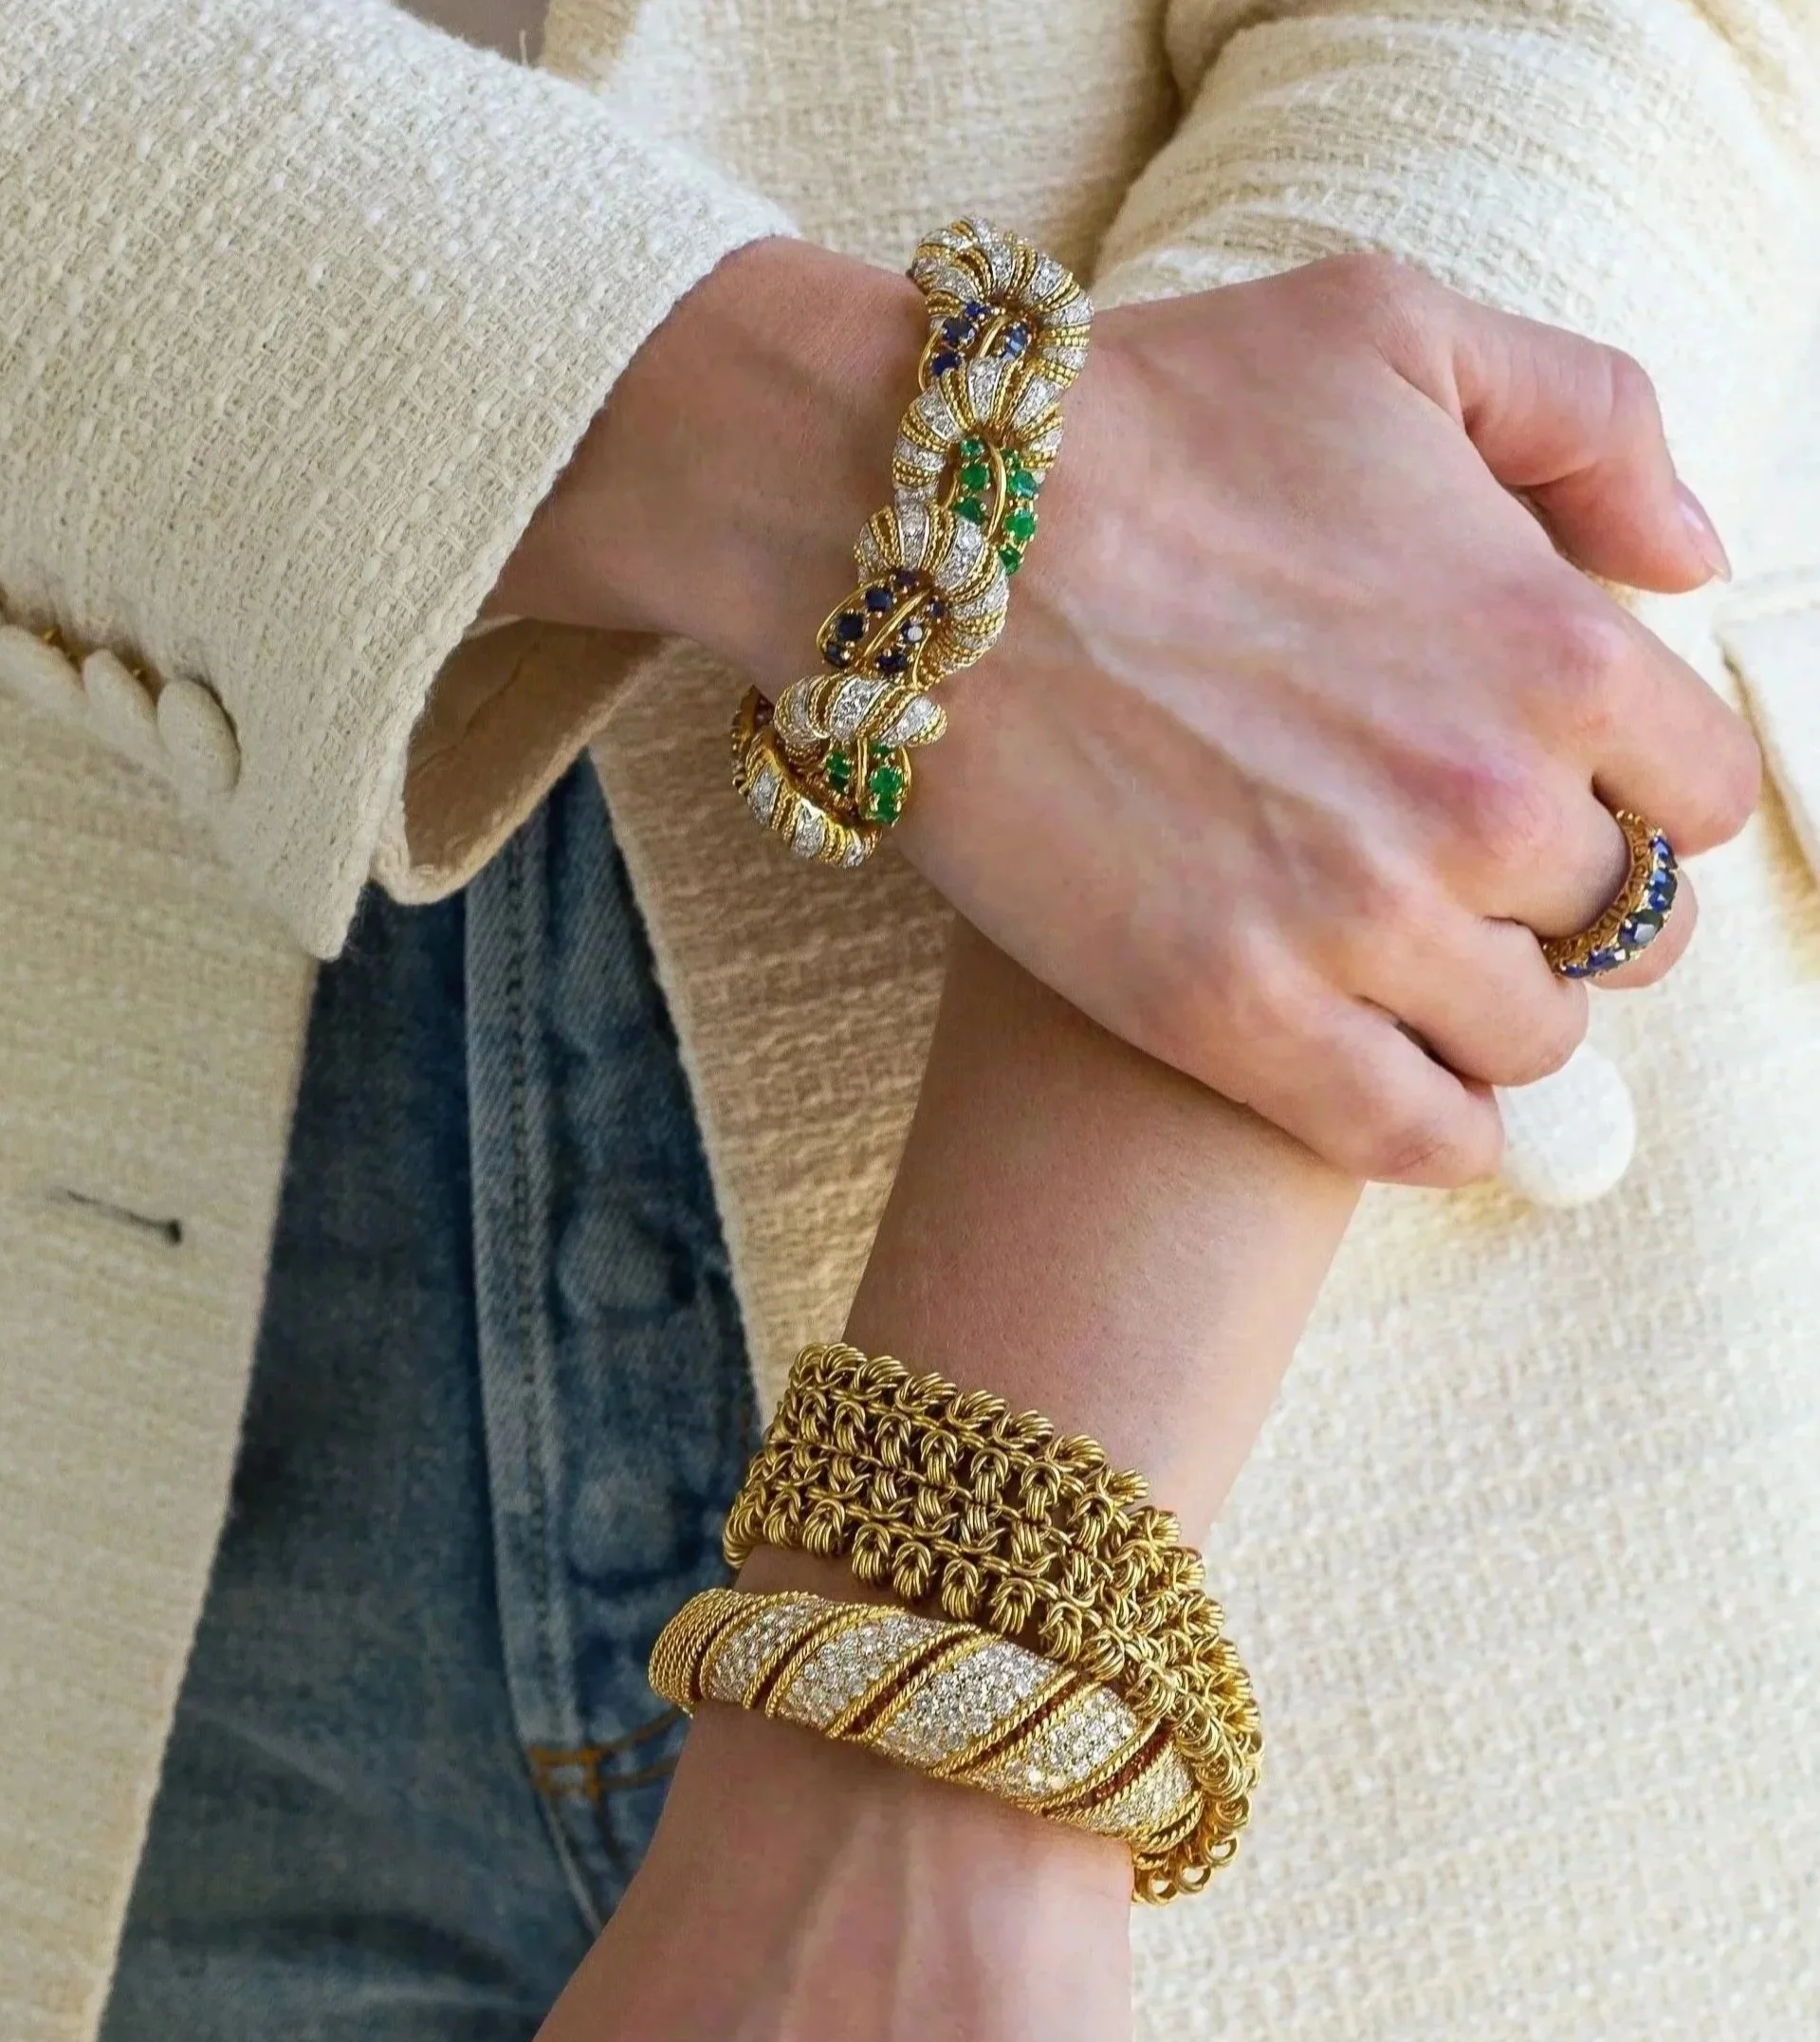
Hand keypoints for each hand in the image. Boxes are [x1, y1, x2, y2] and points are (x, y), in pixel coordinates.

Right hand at [492, 241, 1761, 1184]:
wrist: (916, 531)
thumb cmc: (1148, 413)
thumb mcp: (1393, 329)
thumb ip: (1590, 421)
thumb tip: (1690, 561)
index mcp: (1555, 644)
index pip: (1701, 796)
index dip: (1642, 794)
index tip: (1568, 790)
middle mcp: (1482, 802)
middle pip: (1622, 928)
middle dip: (1564, 905)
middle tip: (1470, 878)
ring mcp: (1355, 927)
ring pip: (1527, 1041)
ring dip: (1493, 1016)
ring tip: (1416, 974)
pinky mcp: (1230, 1019)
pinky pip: (1413, 1136)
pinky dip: (1436, 1131)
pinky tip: (1404, 1091)